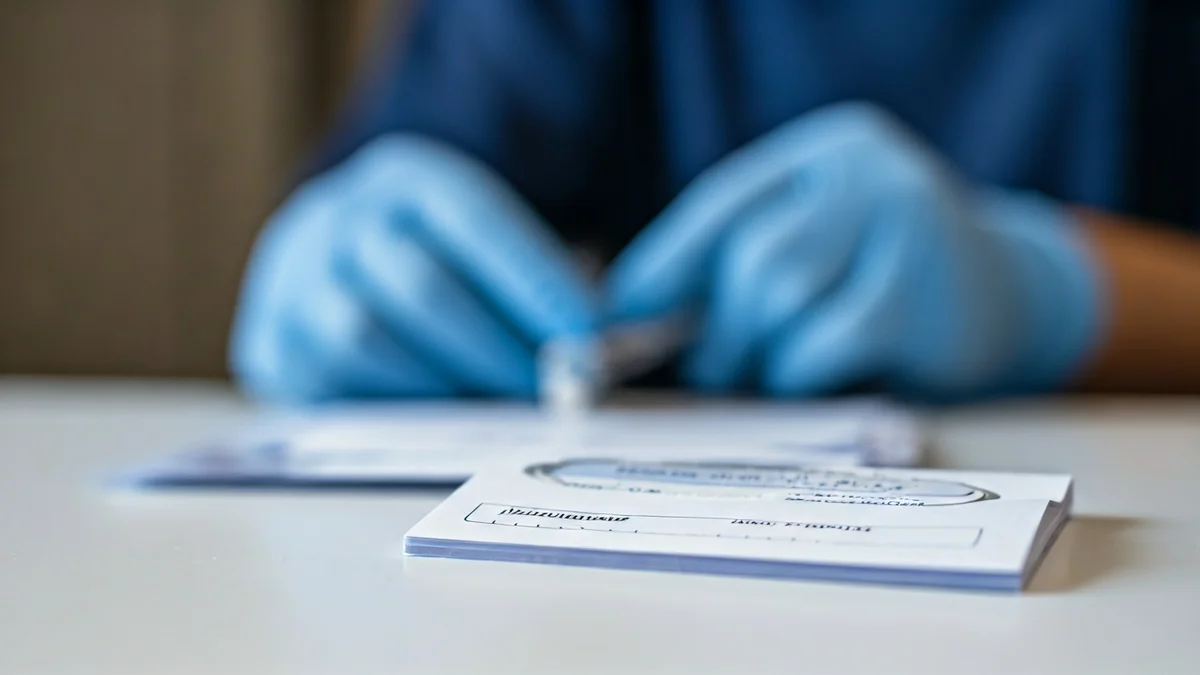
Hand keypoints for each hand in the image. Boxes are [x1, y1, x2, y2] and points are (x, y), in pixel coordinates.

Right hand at [229, 135, 595, 401]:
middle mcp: (340, 216)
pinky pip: (329, 386)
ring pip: (368, 340)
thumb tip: (617, 335)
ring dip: (445, 383)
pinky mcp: (267, 342)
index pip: (477, 220)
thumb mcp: (490, 243)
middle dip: (497, 349)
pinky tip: (433, 409)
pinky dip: (392, 405)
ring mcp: (292, 278)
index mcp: (409, 178)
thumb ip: (549, 283)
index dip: (536, 281)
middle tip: (552, 391)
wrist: (333, 259)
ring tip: (496, 404)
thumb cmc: (442, 262)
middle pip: (422, 287)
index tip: (590, 333)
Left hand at [605, 103, 1103, 398]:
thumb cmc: (887, 279)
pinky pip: (819, 343)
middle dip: (717, 326)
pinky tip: (807, 376)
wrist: (1013, 298)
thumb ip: (744, 262)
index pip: (721, 204)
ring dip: (755, 353)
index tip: (616, 312)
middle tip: (711, 366)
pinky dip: (795, 372)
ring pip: (778, 295)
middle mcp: (866, 172)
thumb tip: (633, 312)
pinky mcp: (920, 296)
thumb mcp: (823, 246)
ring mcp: (903, 225)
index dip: (662, 263)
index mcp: (827, 151)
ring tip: (763, 369)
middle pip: (750, 255)